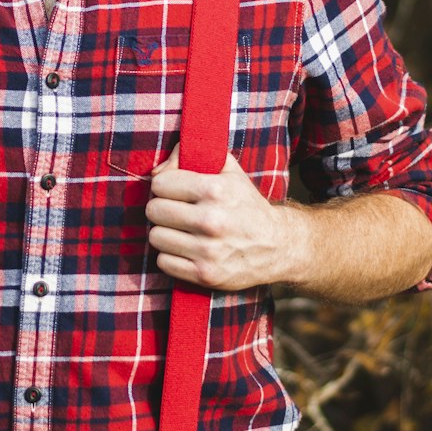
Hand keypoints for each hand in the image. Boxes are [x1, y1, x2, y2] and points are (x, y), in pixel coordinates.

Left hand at [146, 142, 304, 292]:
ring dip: (164, 234)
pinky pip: (164, 263)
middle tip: (175, 212)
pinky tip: (185, 250)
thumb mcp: (228, 170)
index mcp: (215, 190)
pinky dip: (170, 256)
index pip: (160, 184)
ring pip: (155, 237)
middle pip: (154, 210)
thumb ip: (192, 155)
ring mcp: (208, 250)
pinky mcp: (206, 274)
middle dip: (161, 209)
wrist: (277, 245)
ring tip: (180, 231)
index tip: (175, 192)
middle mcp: (211, 220)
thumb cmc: (246, 204)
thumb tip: (156, 172)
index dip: (165, 186)